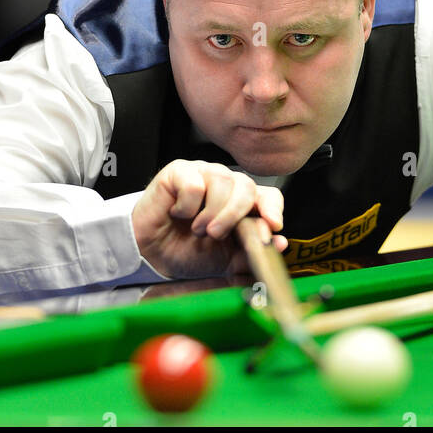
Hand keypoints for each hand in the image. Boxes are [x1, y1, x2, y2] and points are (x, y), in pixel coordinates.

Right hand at [132, 160, 286, 280]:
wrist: (151, 254)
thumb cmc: (188, 252)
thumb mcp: (225, 261)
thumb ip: (251, 254)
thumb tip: (280, 244)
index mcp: (241, 203)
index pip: (268, 196)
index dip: (273, 209)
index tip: (273, 227)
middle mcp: (226, 184)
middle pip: (247, 186)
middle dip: (235, 215)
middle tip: (217, 235)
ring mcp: (203, 173)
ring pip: (223, 181)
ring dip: (211, 213)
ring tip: (197, 229)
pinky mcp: (179, 171)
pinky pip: (195, 182)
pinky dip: (188, 205)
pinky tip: (179, 213)